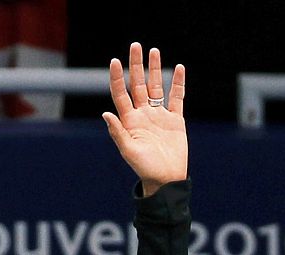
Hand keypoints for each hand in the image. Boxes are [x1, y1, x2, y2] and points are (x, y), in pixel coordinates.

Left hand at [101, 43, 187, 197]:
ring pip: (156, 87)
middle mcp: (143, 114)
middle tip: (136, 45)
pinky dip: (178, 83)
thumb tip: (105, 113)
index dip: (117, 78)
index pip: (120, 94)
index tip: (114, 61)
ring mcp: (159, 115)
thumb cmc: (144, 168)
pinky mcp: (175, 119)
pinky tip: (179, 68)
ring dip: (155, 69)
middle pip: (138, 84)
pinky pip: (177, 97)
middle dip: (136, 65)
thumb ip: (117, 132)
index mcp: (129, 120)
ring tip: (154, 51)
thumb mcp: (128, 151)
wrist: (166, 179)